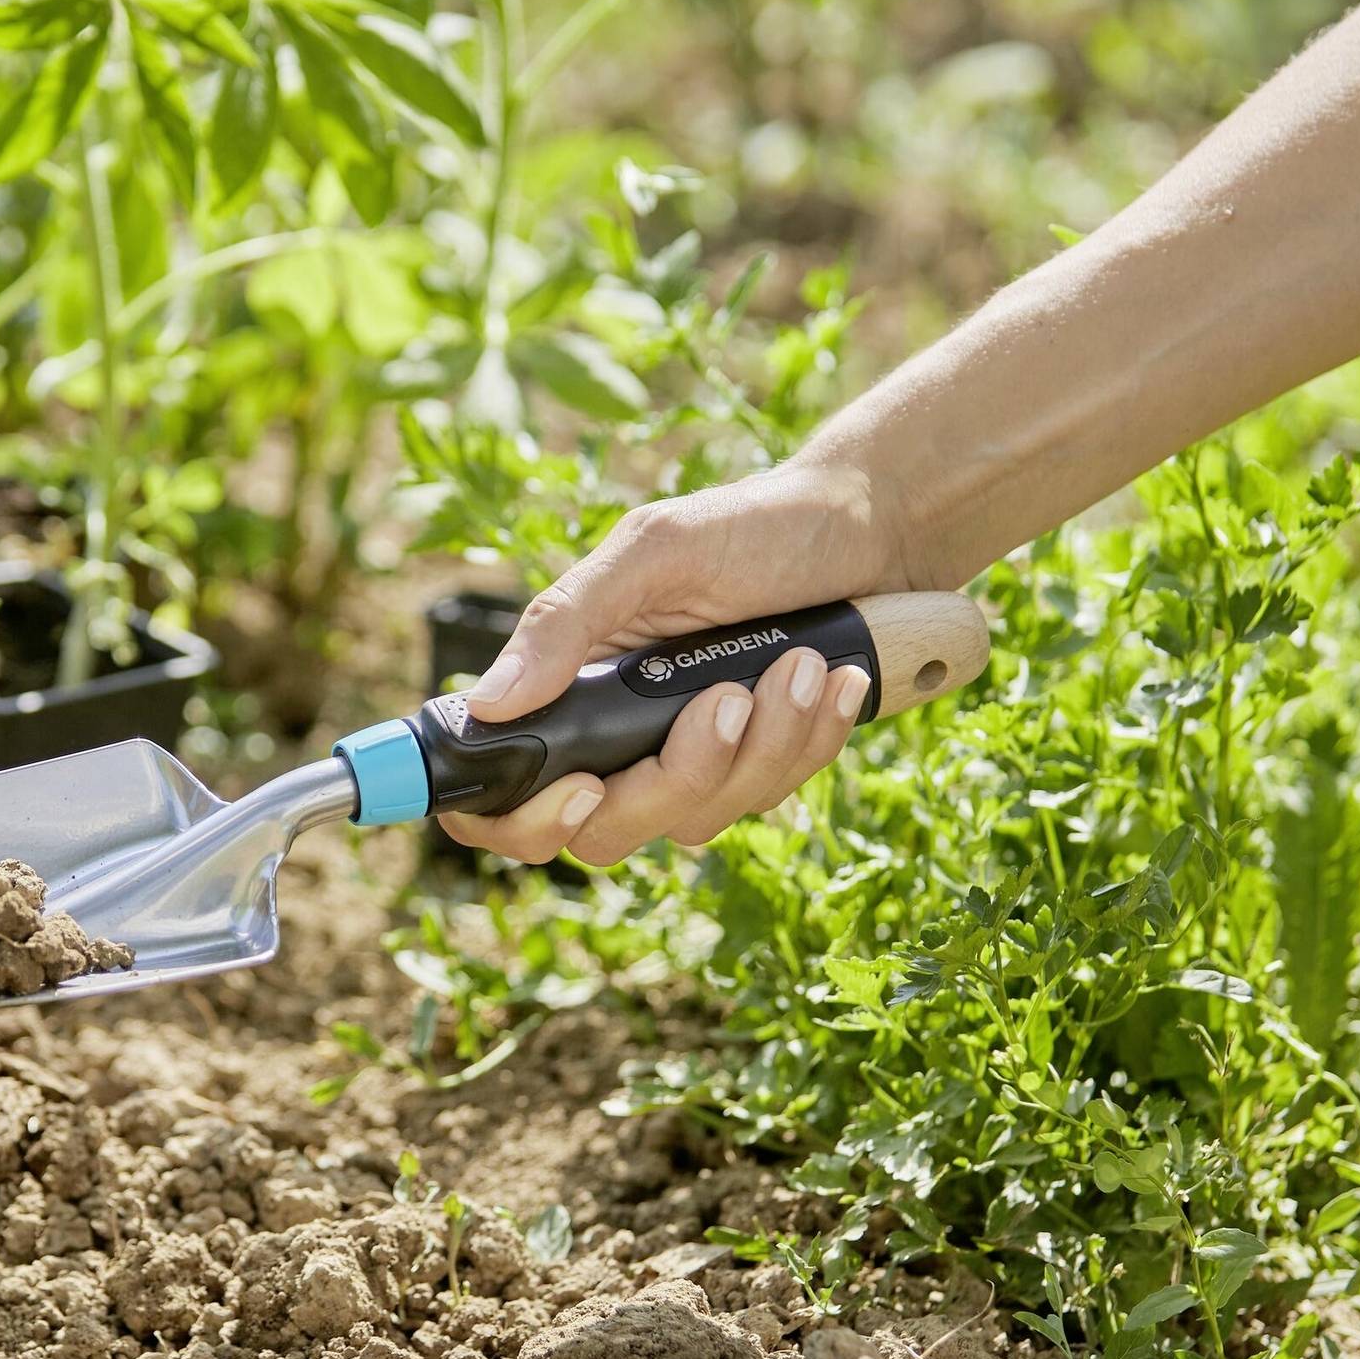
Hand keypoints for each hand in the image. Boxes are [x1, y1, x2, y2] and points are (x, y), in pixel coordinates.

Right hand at [437, 457, 911, 865]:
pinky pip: (769, 799)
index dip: (523, 820)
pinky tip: (833, 680)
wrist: (871, 528)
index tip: (581, 787)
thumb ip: (566, 622)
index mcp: (571, 689)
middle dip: (677, 776)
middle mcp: (618, 741)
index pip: (504, 797)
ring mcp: (691, 764)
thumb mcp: (653, 552)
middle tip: (730, 698)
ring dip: (761, 746)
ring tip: (802, 663)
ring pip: (697, 821)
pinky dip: (807, 740)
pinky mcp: (758, 771)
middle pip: (606, 832)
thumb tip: (488, 701)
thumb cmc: (752, 526)